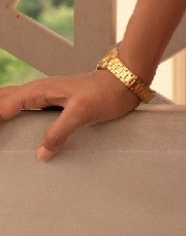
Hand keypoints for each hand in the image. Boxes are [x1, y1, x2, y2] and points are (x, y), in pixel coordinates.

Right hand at [0, 70, 141, 161]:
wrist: (124, 82)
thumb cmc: (105, 92)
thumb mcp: (81, 113)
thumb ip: (59, 132)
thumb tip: (41, 153)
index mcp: (38, 91)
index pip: (2, 106)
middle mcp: (37, 91)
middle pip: (2, 100)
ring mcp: (43, 96)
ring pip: (10, 101)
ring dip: (0, 111)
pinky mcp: (52, 103)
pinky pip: (23, 107)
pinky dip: (10, 113)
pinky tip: (10, 123)